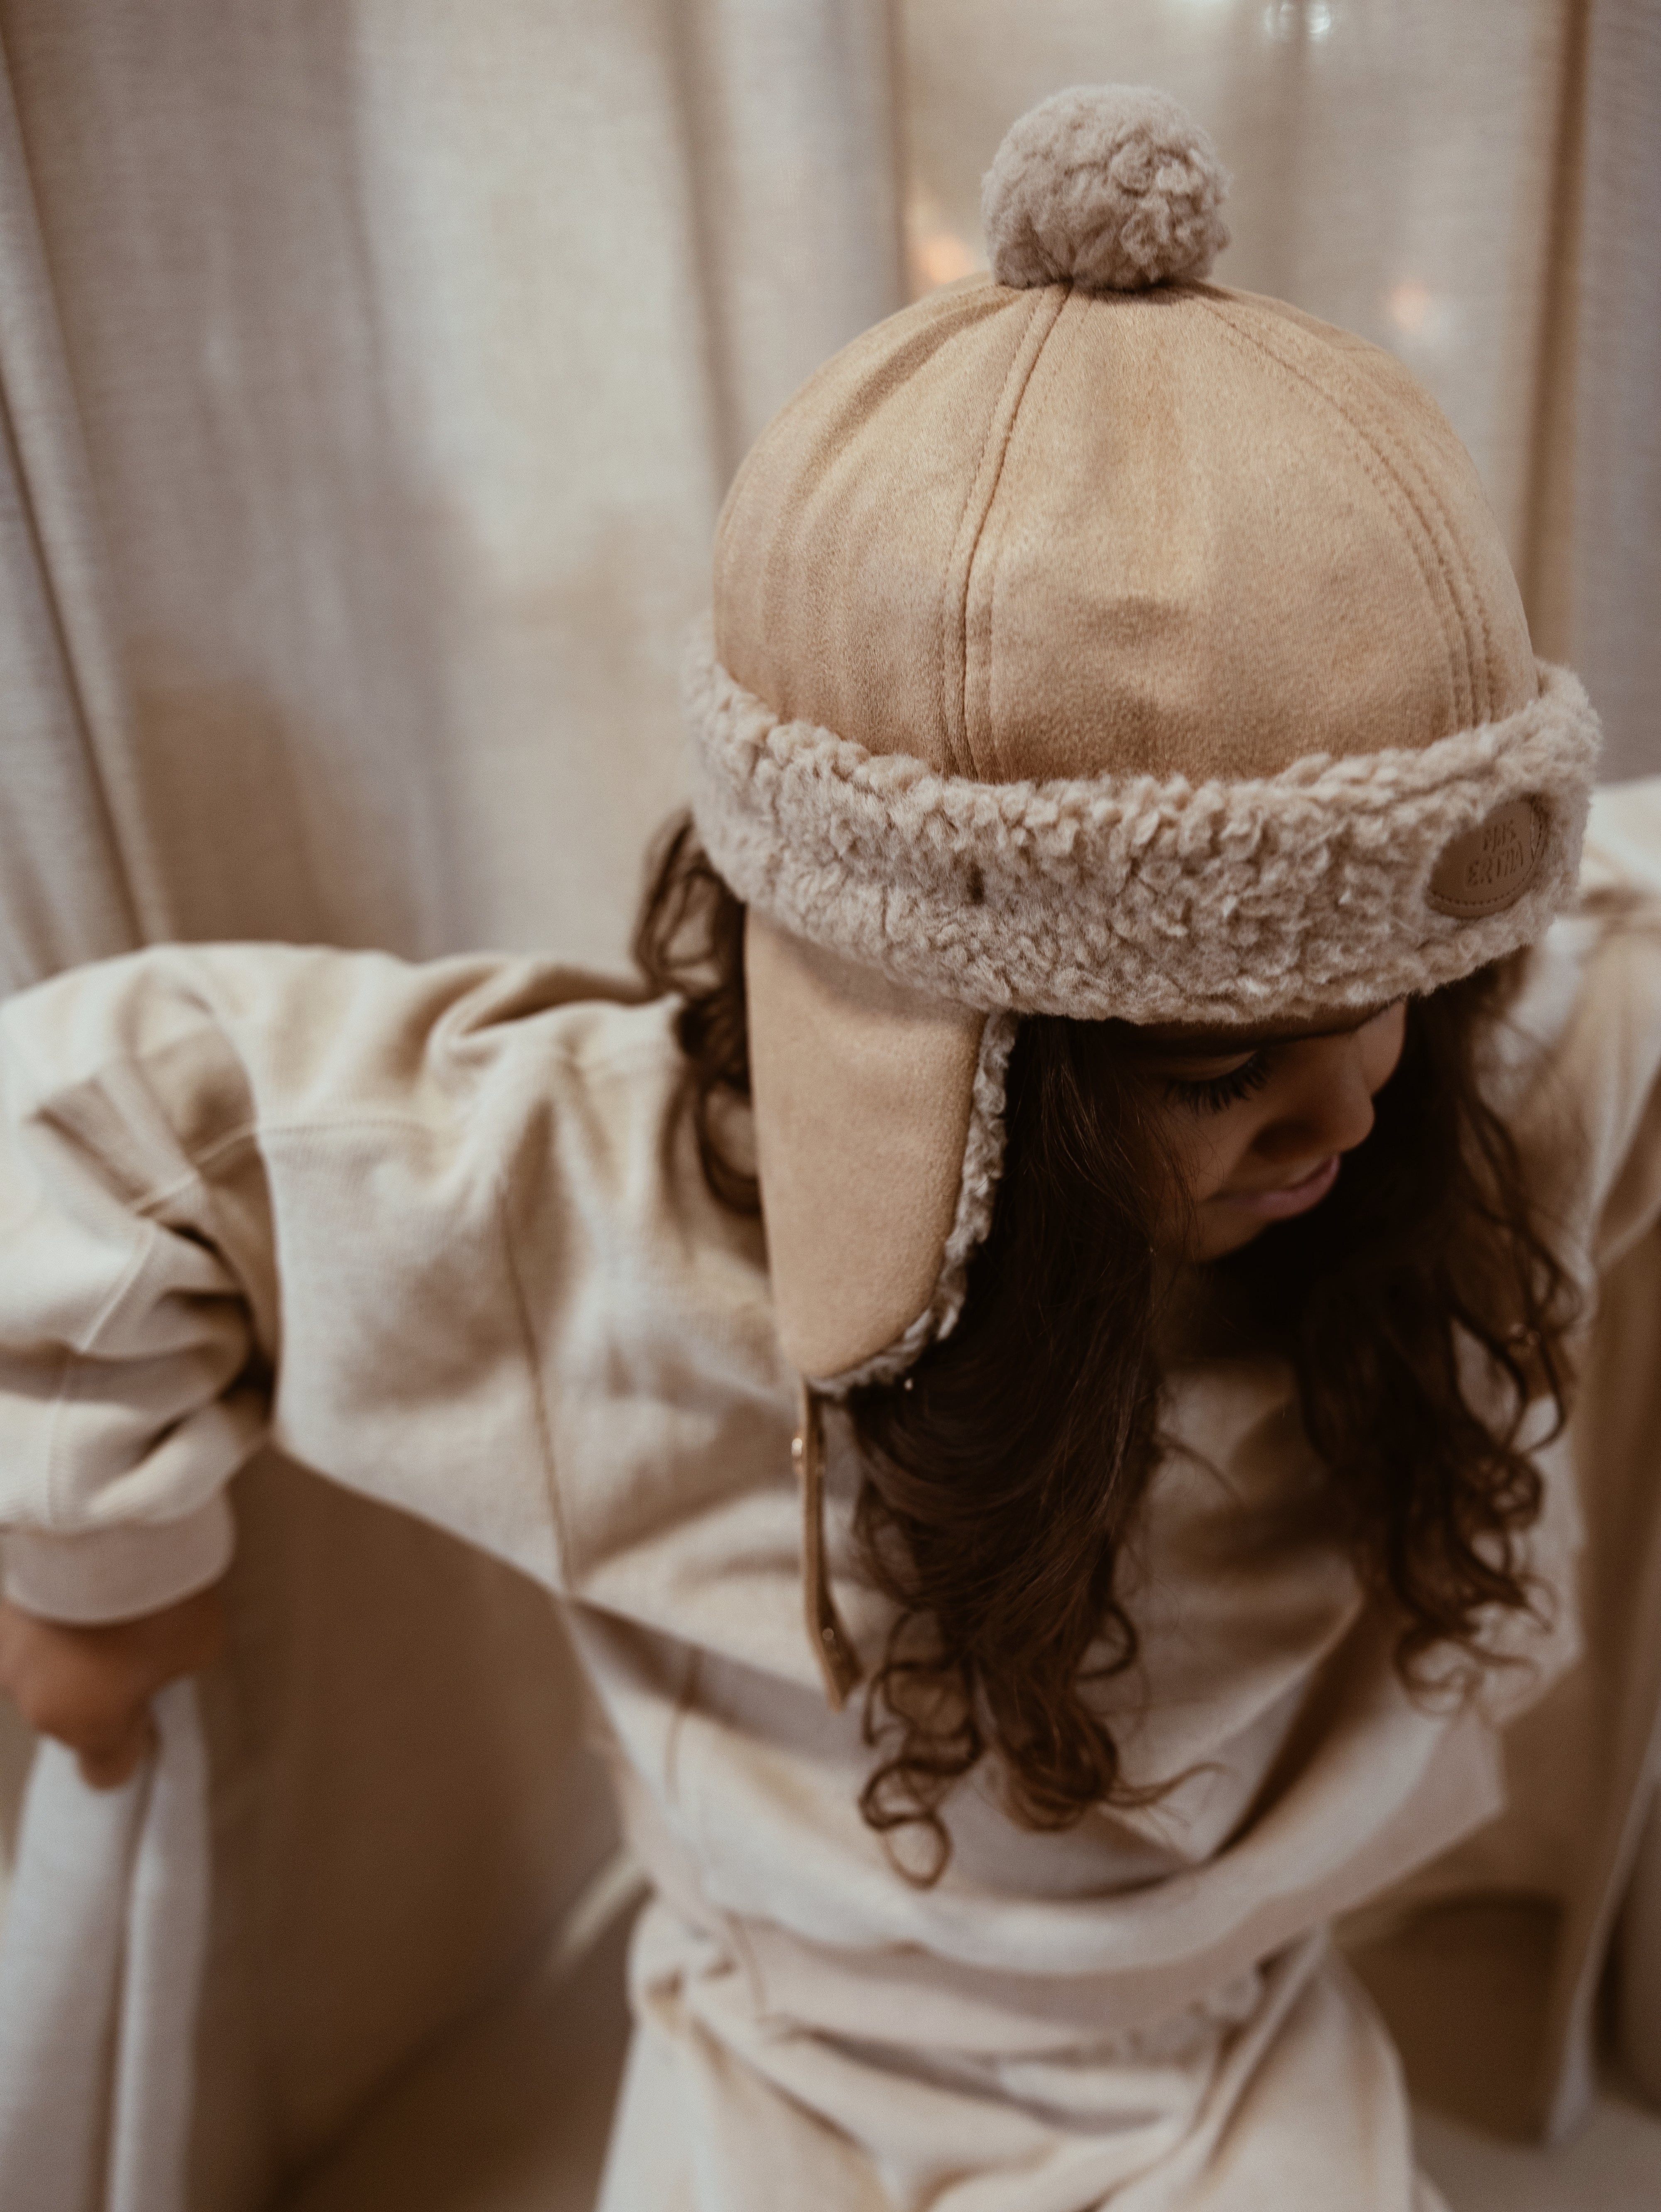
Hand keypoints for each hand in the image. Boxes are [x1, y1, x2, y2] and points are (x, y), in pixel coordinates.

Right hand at [0, 1583, 225, 1788]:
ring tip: (103, 1608)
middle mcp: (34, 1702)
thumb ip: (171, 1674)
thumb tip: (153, 1670)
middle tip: (135, 1643)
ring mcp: (6, 1654)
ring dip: (67, 1652)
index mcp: (86, 1726)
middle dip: (99, 1689)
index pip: (107, 1771)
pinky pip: (28, 1630)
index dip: (133, 1744)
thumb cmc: (159, 1597)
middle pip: (71, 1715)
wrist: (105, 1522)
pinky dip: (49, 1617)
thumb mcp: (196, 1645)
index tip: (149, 1714)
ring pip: (42, 1671)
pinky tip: (76, 1588)